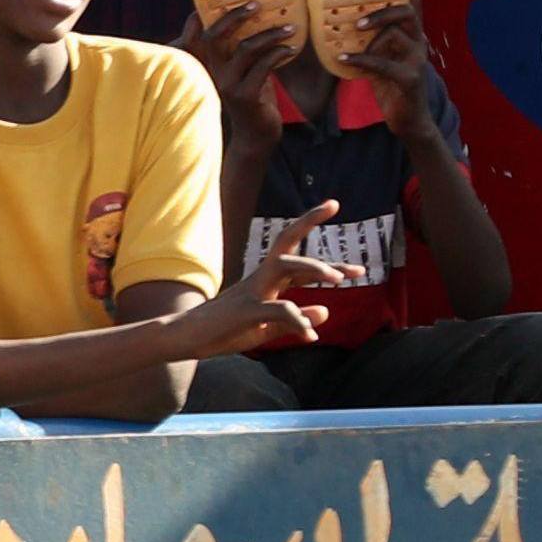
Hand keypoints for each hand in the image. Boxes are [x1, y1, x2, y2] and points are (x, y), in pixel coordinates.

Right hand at [174, 1, 304, 127]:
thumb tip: (263, 21)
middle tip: (256, 4)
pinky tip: (291, 49)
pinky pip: (263, 66)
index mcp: (210, 65)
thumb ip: (246, 52)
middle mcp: (213, 73)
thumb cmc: (254, 98)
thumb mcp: (246, 72)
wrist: (256, 133)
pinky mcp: (244, 95)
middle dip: (234, 16)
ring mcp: (227, 84)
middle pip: (214, 37)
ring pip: (245, 48)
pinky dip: (279, 54)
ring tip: (290, 28)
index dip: (203, 17)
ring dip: (270, 35)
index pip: (200, 36)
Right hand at [175, 201, 355, 358]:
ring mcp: (252, 292)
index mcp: (266, 282)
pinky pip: (279, 310)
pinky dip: (299, 322)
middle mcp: (261, 279)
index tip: (357, 268)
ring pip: (285, 265)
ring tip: (339, 280)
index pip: (298, 261)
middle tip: (335, 203)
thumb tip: (325, 311)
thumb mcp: (266, 328)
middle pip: (286, 242)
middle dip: (309, 220)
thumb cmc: (223, 331)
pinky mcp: (246, 311)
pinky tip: (310, 336)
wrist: (184, 338)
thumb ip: (295, 320)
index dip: (328, 261)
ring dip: (314, 268)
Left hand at [346, 5, 444, 142]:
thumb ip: (366, 37)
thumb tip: (335, 16)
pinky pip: (386, 65)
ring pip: (399, 34)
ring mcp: (416, 59)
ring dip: (372, 34)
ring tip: (351, 33)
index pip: (411, 1)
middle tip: (356, 16)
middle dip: (383, 8)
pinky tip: (344, 58)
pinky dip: (363, 59)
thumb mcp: (377, 55)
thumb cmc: (389, 83)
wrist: (407, 118)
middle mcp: (418, 40)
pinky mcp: (410, 78)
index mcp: (410, 32)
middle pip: (408, 11)